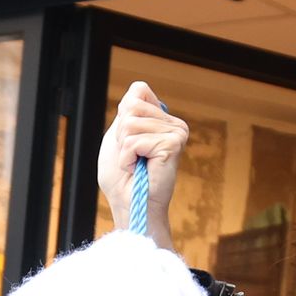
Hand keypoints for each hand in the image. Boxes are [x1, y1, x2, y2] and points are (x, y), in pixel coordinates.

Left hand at [96, 81, 190, 236]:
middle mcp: (174, 123)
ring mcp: (176, 133)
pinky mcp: (173, 145)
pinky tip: (138, 169)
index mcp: (162, 119)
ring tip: (135, 164)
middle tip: (131, 156)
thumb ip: (127, 111)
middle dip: (121, 134)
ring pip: (130, 123)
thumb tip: (138, 90)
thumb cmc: (121, 178)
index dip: (123, 115)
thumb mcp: (118, 136)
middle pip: (131, 106)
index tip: (128, 141)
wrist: (129, 204)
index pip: (138, 91)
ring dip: (123, 149)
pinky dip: (127, 158)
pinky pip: (134, 141)